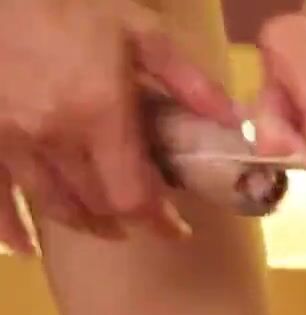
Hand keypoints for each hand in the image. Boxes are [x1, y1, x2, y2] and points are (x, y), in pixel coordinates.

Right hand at [0, 0, 238, 253]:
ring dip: (86, 223)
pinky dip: (11, 230)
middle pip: (98, 207)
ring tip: (108, 225)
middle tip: (148, 218)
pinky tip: (25, 248)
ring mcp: (12, 141)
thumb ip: (189, 81)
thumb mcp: (141, 32)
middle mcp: (54, 138)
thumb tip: (233, 121)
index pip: (134, 197)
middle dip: (129, 221)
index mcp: (100, 115)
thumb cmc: (71, 5)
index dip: (159, 223)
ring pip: (55, 206)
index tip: (177, 229)